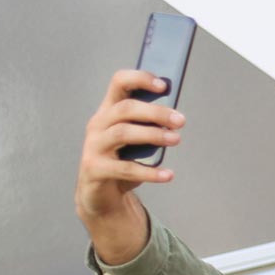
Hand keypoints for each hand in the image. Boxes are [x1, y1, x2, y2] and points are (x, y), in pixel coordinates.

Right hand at [76, 70, 185, 263]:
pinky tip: (168, 174)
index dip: (140, 79)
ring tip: (176, 139)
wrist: (101, 194)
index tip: (163, 85)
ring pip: (123, 133)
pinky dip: (149, 171)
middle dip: (155, 112)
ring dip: (153, 135)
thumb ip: (149, 125)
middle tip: (180, 121)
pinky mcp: (94, 169)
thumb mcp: (137, 140)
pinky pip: (125, 168)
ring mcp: (93, 146)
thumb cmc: (123, 160)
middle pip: (125, 109)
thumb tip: (175, 117)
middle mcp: (98, 124)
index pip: (119, 83)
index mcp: (108, 110)